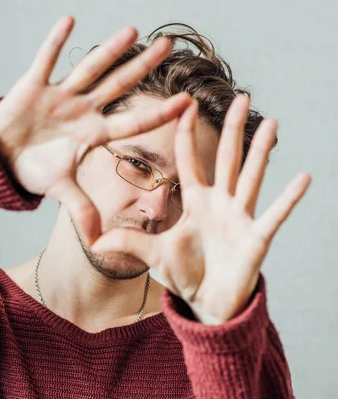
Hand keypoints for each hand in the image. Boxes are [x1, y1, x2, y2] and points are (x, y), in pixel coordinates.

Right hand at [0, 16, 191, 244]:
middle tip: (170, 46)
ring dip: (109, 51)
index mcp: (93, 133)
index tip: (188, 103)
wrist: (3, 156)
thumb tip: (97, 241)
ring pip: (89, 69)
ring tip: (133, 31)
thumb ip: (81, 208)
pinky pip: (45, 60)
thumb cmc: (35, 168)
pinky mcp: (32, 85)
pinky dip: (55, 43)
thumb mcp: (59, 188)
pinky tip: (70, 21)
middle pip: (119, 85)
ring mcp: (60, 95)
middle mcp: (82, 109)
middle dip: (143, 68)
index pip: (132, 122)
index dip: (159, 114)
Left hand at [91, 95, 311, 323]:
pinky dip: (288, 198)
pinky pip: (274, 214)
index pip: (190, 161)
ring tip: (271, 124)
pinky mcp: (255, 238)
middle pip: (227, 158)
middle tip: (241, 97)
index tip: (187, 104)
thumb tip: (95, 240)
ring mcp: (239, 217)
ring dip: (261, 151)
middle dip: (233, 128)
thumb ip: (130, 243)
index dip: (188, 134)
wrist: (208, 301)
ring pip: (251, 177)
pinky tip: (303, 177)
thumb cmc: (185, 273)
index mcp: (195, 201)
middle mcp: (220, 202)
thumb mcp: (154, 255)